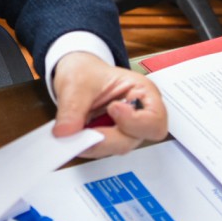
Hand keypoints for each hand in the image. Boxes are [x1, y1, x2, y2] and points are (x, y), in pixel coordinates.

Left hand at [50, 51, 167, 158]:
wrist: (76, 74)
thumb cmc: (85, 71)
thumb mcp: (76, 82)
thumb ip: (72, 108)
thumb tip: (66, 132)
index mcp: (142, 92)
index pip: (155, 121)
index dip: (136, 122)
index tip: (113, 109)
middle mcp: (139, 114)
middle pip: (134, 139)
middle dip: (106, 138)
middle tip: (82, 130)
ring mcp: (126, 129)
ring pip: (117, 147)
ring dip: (94, 143)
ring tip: (76, 129)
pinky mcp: (112, 138)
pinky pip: (103, 149)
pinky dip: (88, 145)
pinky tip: (77, 134)